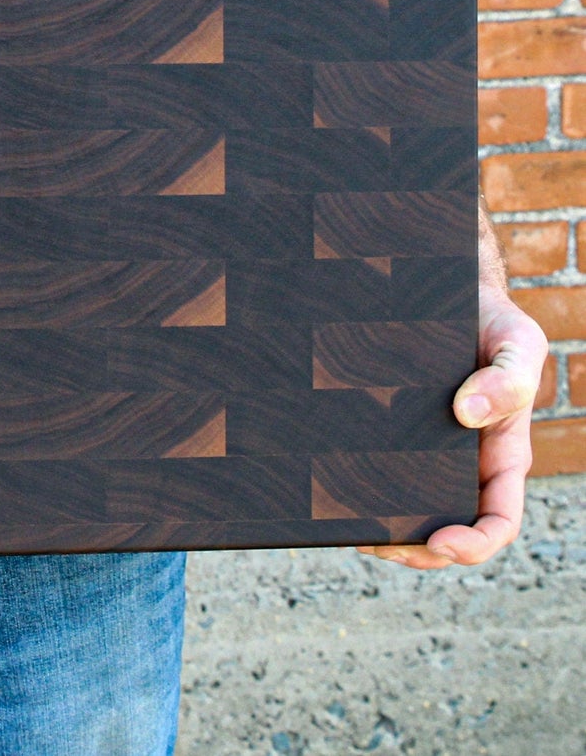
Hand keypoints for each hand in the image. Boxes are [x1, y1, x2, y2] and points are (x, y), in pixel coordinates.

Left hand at [357, 196, 547, 570]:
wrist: (444, 291)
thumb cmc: (488, 320)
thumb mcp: (516, 343)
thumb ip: (509, 379)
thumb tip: (467, 413)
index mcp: (500, 455)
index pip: (496, 520)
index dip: (473, 544)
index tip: (441, 542)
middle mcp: (459, 461)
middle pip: (442, 529)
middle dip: (413, 548)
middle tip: (375, 542)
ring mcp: (419, 449)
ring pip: (401, 505)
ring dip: (377, 526)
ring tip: (343, 525)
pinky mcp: (382, 430)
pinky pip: (367, 466)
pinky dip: (350, 486)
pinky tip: (324, 487)